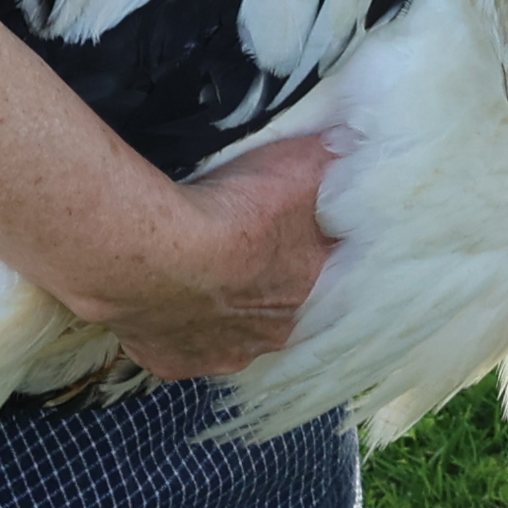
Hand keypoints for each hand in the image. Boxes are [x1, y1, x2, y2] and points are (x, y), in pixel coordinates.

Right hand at [75, 126, 337, 380]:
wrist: (162, 252)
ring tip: (191, 273)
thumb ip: (328, 161)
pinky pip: (174, 347)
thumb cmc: (235, 214)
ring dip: (213, 309)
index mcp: (305, 294)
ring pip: (222, 333)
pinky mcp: (171, 361)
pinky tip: (158, 298)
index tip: (281, 224)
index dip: (300, 247)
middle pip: (268, 309)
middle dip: (255, 283)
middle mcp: (267, 336)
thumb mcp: (300, 169)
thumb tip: (349, 145)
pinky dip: (167, 326)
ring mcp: (218, 354)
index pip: (316, 271)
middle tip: (231, 249)